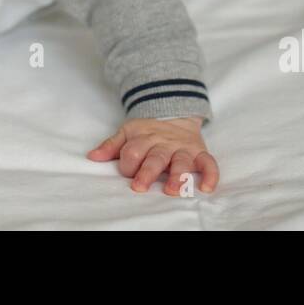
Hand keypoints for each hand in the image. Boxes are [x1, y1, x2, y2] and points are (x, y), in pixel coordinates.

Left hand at [87, 116, 218, 194]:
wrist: (175, 114)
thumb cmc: (148, 131)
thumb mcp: (128, 132)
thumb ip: (111, 145)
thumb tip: (93, 157)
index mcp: (144, 139)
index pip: (132, 151)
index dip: (127, 163)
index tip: (127, 173)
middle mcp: (164, 144)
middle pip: (154, 158)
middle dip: (147, 172)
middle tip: (139, 186)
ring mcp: (183, 149)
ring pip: (181, 162)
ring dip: (177, 176)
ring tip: (172, 190)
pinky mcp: (199, 153)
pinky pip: (209, 163)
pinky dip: (210, 174)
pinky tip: (207, 187)